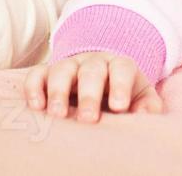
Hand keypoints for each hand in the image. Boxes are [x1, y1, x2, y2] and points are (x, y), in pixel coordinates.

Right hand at [24, 51, 163, 121]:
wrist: (100, 79)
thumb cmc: (123, 95)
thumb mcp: (141, 96)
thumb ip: (148, 105)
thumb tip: (144, 114)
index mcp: (119, 66)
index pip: (122, 68)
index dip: (121, 85)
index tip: (119, 106)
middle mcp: (93, 62)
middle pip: (91, 70)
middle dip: (89, 94)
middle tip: (88, 119)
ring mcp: (69, 65)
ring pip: (62, 69)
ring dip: (58, 91)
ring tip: (58, 114)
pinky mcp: (48, 72)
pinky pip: (37, 73)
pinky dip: (34, 87)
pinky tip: (36, 105)